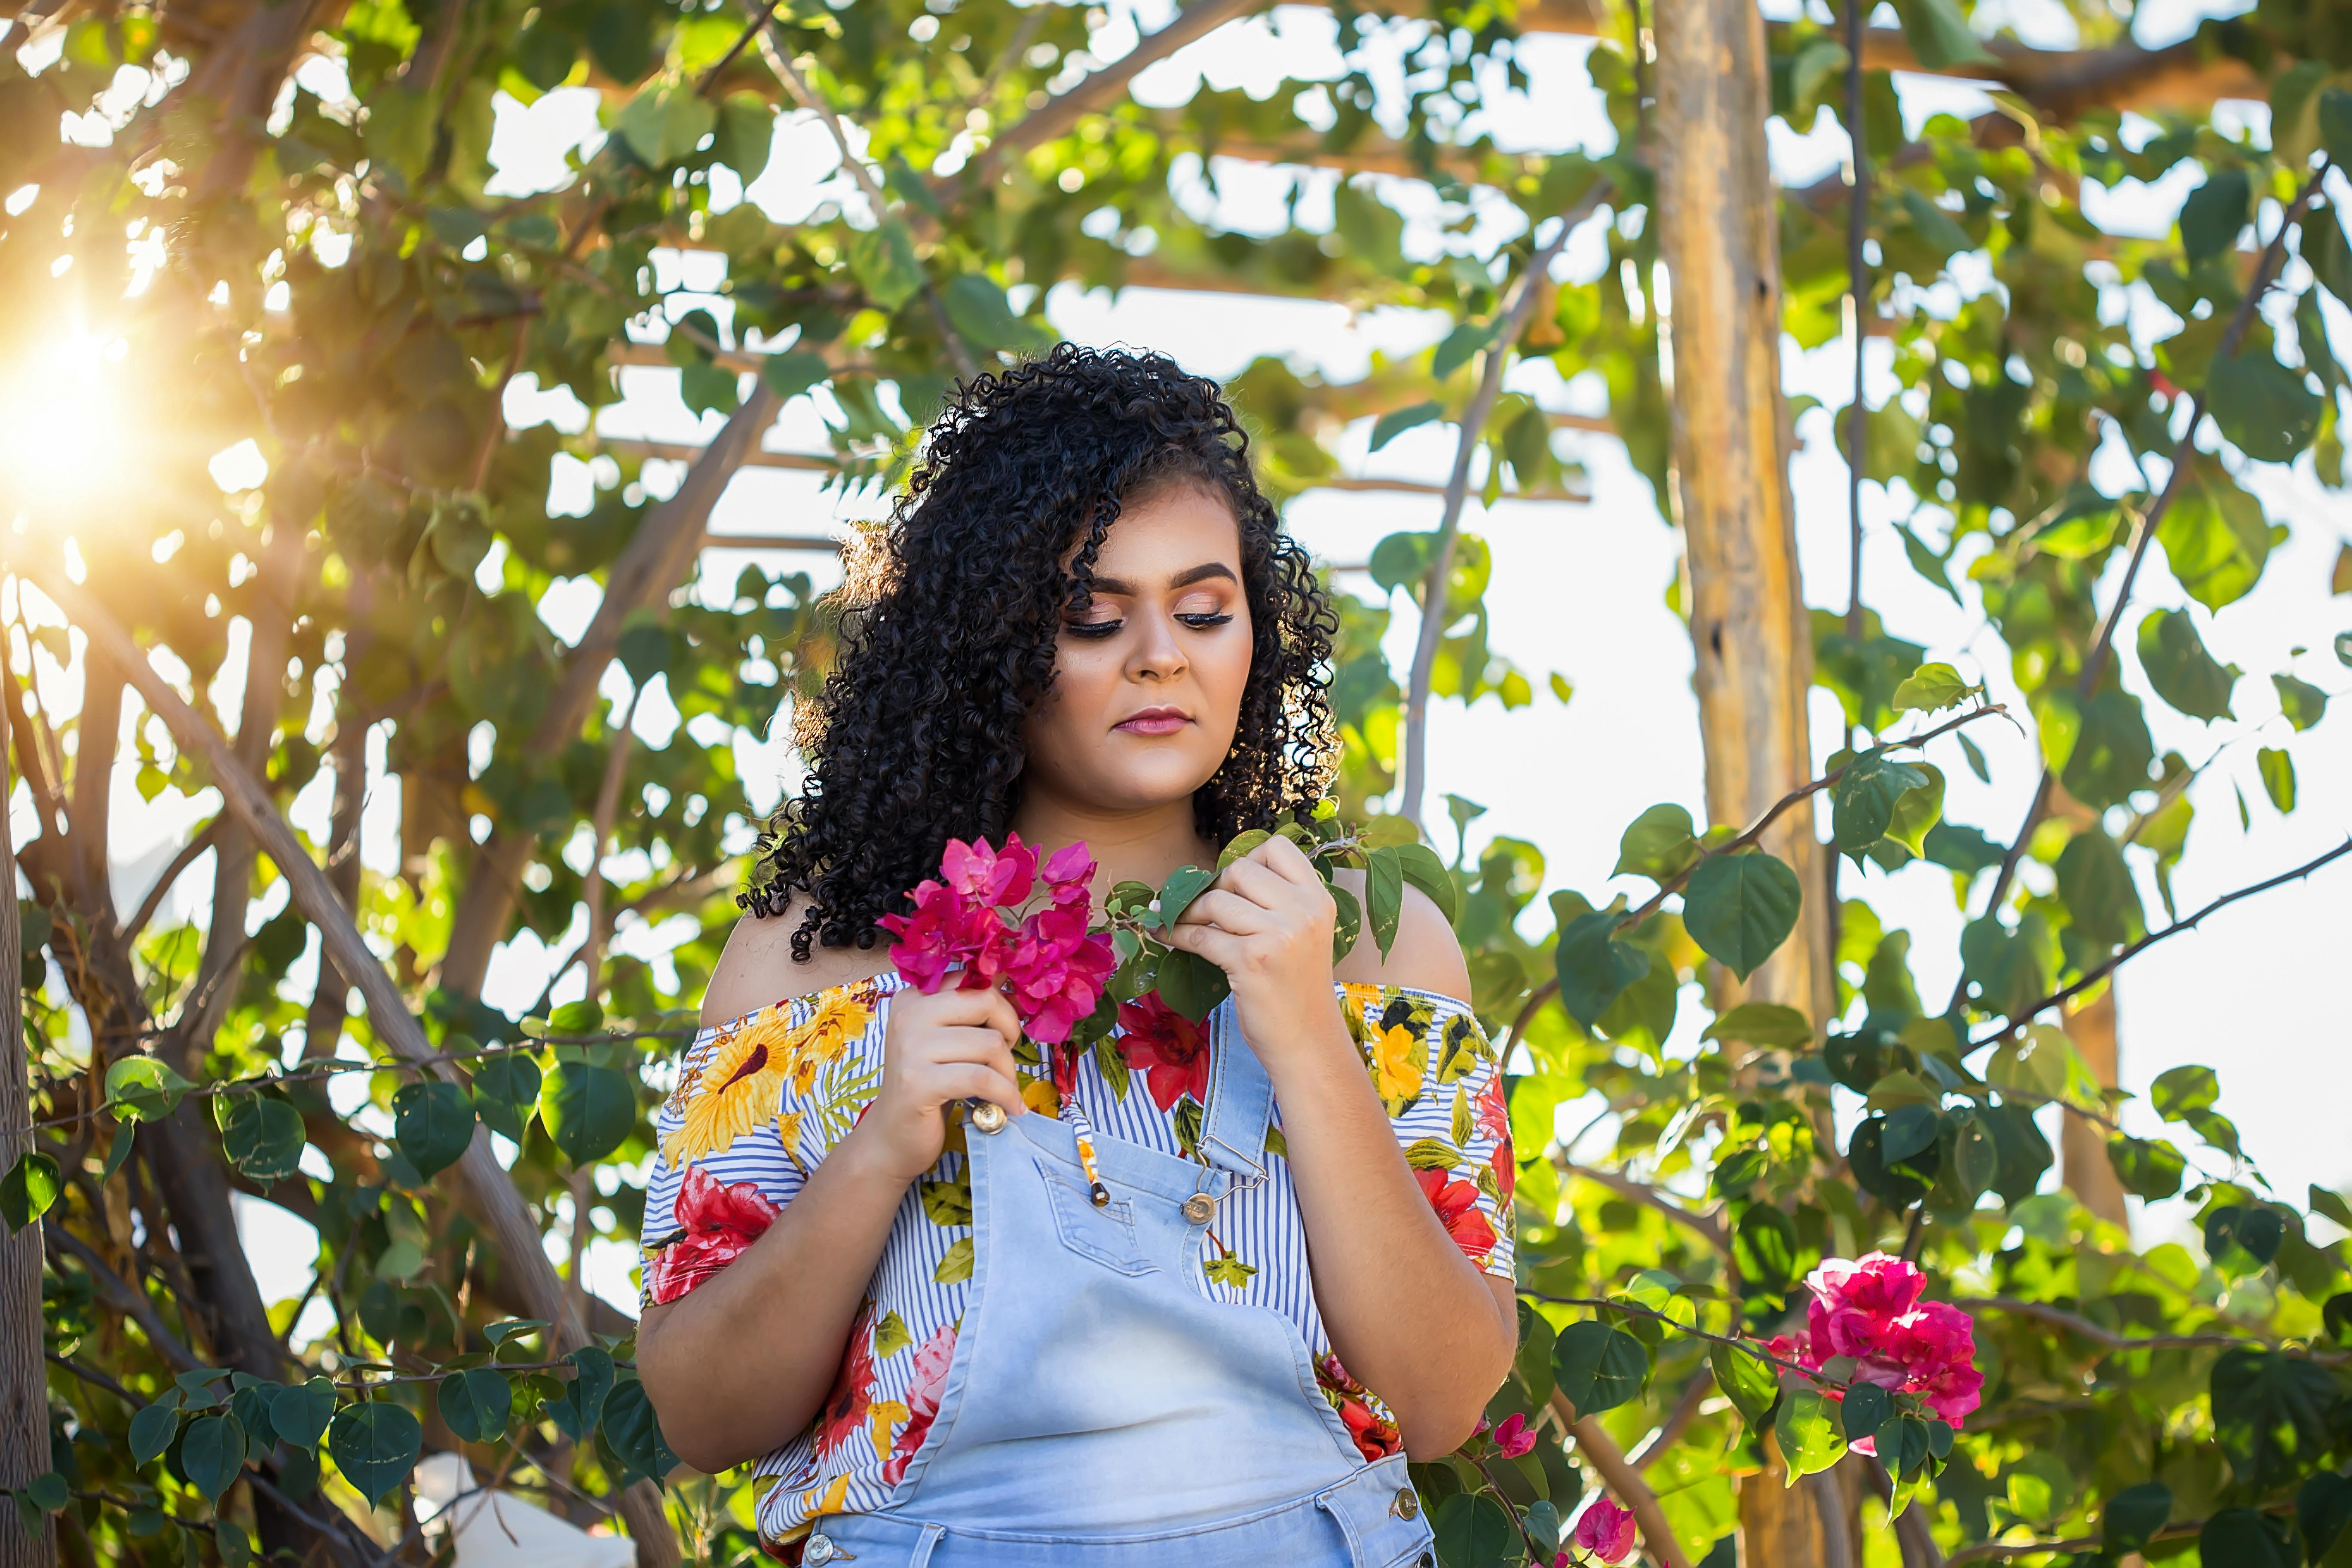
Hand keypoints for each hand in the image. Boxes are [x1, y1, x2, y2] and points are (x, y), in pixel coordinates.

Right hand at [846, 984, 1025, 1182]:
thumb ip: (969, 1011)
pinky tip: (1010, 1106)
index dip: (1003, 1001)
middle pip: (985, 1001)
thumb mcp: (945, 1040)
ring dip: (1008, 1071)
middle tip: (1006, 1059)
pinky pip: (981, 1078)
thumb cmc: (927, 1086)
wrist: (891, 1137)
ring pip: (990, 1043)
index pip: (972, 978)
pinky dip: (1005, 1093)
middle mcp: (908, 1015)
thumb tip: (1013, 985)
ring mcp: (910, 1048)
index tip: (1010, 1026)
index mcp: (913, 998)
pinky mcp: (918, 1083)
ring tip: (1004, 1088)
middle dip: (1011, 1030)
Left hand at [1162, 834, 1341, 1059]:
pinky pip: (1199, 935)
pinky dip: (1175, 935)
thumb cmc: (1298, 990)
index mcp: (1319, 899)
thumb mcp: (1303, 935)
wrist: (1308, 1042)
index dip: (1249, 859)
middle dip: (1214, 886)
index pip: (1278, 848)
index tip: (1234, 884)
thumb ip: (1277, 903)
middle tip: (1203, 909)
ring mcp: (1279, 935)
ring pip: (1215, 899)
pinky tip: (1165, 937)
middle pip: (1240, 869)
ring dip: (1188, 910)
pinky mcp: (1250, 961)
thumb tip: (1212, 878)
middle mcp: (1303, 911)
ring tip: (1178, 922)